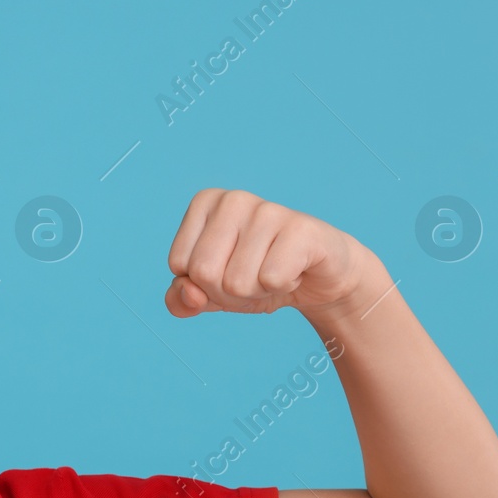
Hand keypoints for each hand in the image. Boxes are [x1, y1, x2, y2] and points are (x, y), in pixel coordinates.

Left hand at [163, 188, 373, 318]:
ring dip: (257, 291)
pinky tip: (295, 270)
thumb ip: (181, 299)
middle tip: (254, 275)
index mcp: (205, 203)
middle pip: (204, 273)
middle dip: (227, 292)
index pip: (179, 265)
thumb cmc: (257, 277)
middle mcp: (233, 199)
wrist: (319, 278)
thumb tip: (188, 293)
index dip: (203, 284)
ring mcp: (268, 210)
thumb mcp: (211, 293)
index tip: (230, 269)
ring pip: (237, 282)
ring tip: (275, 272)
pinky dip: (283, 287)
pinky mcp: (301, 229)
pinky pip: (270, 280)